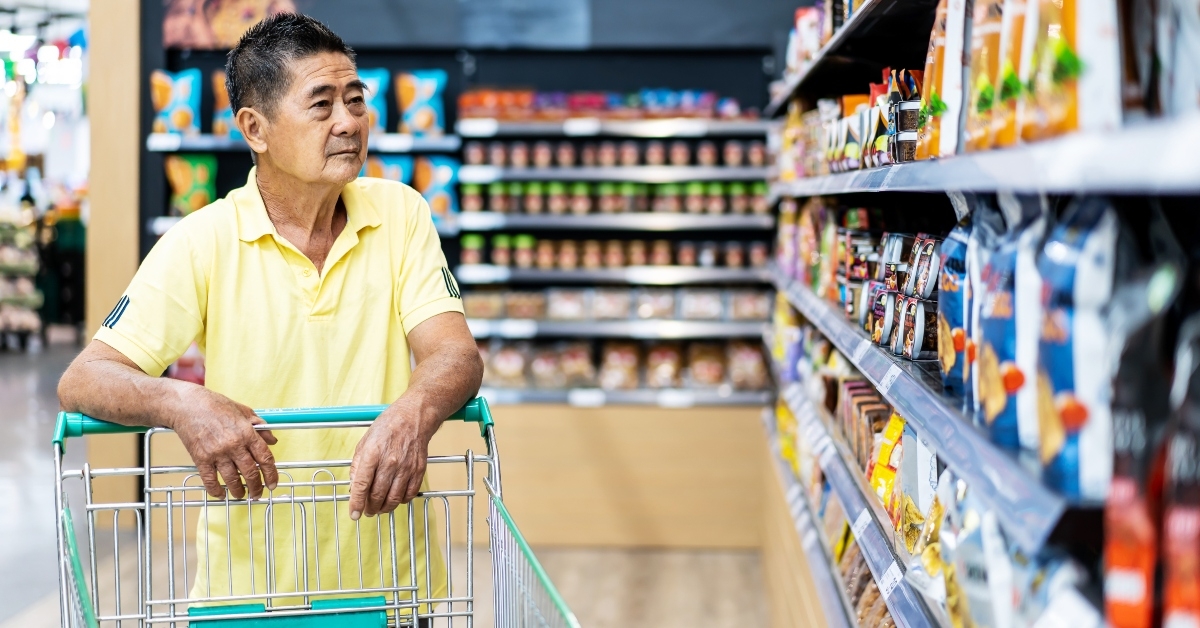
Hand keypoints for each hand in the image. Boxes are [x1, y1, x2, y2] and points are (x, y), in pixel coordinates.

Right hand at [170, 388, 278, 499]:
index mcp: (247, 433)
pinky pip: (210, 480)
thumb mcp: (244, 411)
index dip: (271, 474)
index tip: (272, 484)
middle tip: (258, 494)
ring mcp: (217, 453)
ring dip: (238, 491)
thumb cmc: (216, 406)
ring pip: (232, 480)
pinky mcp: (201, 458)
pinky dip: (216, 491)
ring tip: (241, 495)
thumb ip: (260, 427)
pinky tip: (221, 494)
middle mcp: (234, 445)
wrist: (188, 405)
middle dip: (256, 487)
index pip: (265, 458)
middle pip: (250, 473)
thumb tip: (272, 440)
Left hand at [348, 403, 430, 519]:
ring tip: (380, 509)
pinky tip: (396, 499)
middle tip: (367, 511)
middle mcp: (389, 462)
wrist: (414, 417)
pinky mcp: (418, 470)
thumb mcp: (365, 442)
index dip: (356, 503)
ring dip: (385, 508)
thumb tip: (354, 486)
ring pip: (394, 498)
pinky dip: (401, 501)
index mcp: (372, 453)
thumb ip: (357, 465)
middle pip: (378, 495)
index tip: (353, 514)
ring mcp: (406, 467)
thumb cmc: (388, 427)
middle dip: (370, 508)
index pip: (361, 484)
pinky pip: (409, 494)